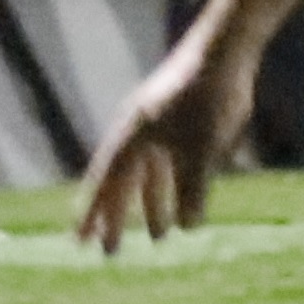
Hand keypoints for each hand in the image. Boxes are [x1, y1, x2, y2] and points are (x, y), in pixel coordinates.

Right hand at [75, 29, 253, 251]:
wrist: (224, 52)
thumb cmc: (205, 101)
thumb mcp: (199, 151)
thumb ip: (191, 190)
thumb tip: (187, 228)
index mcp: (130, 137)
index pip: (105, 184)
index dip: (93, 214)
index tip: (80, 241)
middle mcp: (138, 133)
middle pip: (121, 184)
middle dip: (117, 218)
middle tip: (110, 251)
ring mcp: (160, 127)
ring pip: (149, 176)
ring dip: (151, 205)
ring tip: (159, 237)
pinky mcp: (184, 124)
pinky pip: (170, 164)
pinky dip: (173, 188)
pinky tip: (186, 206)